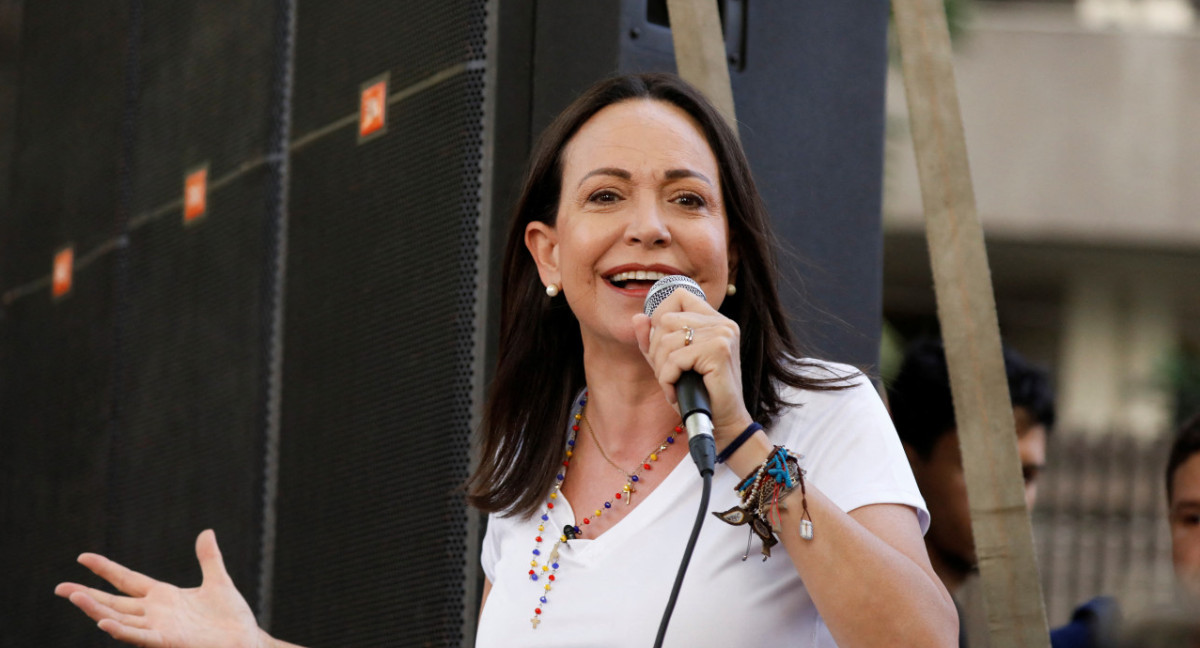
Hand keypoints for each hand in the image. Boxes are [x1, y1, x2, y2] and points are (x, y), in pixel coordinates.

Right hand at [55, 529, 264, 647]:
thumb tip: (206, 532)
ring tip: (74, 597)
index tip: (83, 557)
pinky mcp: (167, 642)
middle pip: (114, 602)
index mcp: (164, 597)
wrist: (246, 641)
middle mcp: (155, 613)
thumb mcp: (218, 582)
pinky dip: (121, 630)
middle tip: (59, 587)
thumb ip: (209, 558)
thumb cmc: (231, 618)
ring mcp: (159, 628)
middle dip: (87, 595)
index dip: (105, 569)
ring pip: (119, 619)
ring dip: (96, 610)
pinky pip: (139, 637)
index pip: (127, 580)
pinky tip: (103, 623)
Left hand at [632, 288, 752, 441]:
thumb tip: (637, 318)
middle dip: (656, 350)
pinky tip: (675, 393)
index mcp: (714, 320)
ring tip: (672, 385)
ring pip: (667, 340)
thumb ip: (653, 341)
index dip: (659, 316)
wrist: (723, 423)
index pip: (679, 295)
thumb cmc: (698, 394)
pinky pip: (675, 359)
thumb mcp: (669, 364)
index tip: (661, 345)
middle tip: (667, 374)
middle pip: (666, 319)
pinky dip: (667, 379)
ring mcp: (722, 334)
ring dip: (661, 368)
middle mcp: (721, 322)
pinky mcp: (719, 350)